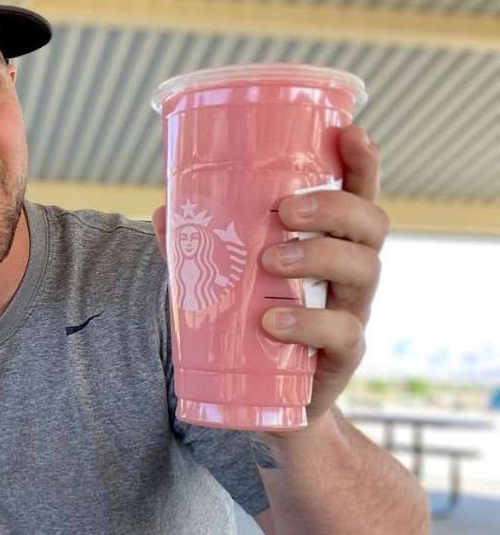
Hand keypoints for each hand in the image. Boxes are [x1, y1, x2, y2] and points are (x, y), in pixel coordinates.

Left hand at [153, 124, 387, 423]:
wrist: (267, 402)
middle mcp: (352, 272)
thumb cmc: (250, 324)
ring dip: (318, 256)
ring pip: (364, 270)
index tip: (350, 132)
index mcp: (330, 242)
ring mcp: (353, 313)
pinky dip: (307, 324)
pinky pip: (343, 333)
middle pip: (371, 225)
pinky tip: (271, 322)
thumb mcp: (227, 280)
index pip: (359, 194)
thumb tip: (163, 210)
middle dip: (334, 207)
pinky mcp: (343, 356)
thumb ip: (200, 247)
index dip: (362, 162)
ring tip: (270, 261)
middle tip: (285, 211)